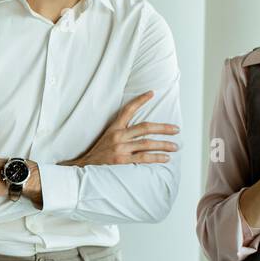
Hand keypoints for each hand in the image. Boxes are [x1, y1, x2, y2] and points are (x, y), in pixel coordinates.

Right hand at [64, 91, 179, 166]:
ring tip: (175, 146)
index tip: (152, 93)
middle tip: (176, 129)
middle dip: (163, 128)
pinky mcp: (121, 160)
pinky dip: (156, 158)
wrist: (83, 168)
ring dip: (163, 144)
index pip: (128, 110)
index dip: (140, 100)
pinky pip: (143, 158)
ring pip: (147, 143)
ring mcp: (120, 148)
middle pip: (145, 127)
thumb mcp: (106, 138)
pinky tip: (165, 159)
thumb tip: (138, 130)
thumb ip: (121, 133)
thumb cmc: (98, 154)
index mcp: (114, 128)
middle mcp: (118, 136)